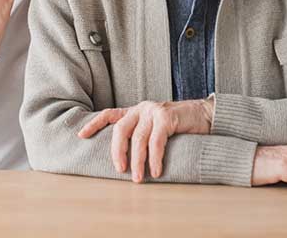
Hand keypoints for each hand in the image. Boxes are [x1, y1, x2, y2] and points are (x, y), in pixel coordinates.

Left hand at [77, 98, 213, 182]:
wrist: (205, 115)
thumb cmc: (178, 126)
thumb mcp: (154, 128)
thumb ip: (140, 136)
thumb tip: (125, 160)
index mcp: (135, 111)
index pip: (109, 114)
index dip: (94, 124)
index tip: (81, 135)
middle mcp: (141, 109)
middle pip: (120, 129)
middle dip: (117, 151)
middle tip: (120, 169)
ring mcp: (154, 111)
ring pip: (138, 138)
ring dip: (137, 161)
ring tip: (138, 178)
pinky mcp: (167, 117)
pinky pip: (157, 141)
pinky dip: (155, 158)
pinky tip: (156, 171)